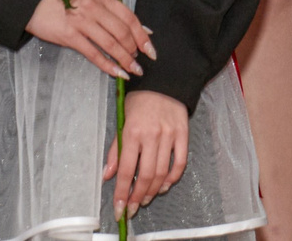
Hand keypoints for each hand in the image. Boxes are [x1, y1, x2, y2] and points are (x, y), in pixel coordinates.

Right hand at [26, 0, 151, 77]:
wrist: (35, 4)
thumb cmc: (67, 2)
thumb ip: (115, 12)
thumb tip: (143, 30)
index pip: (129, 17)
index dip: (142, 35)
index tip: (151, 48)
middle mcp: (95, 7)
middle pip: (122, 31)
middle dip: (135, 49)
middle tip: (140, 62)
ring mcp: (82, 21)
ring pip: (110, 43)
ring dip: (124, 59)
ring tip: (132, 70)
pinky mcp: (69, 35)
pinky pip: (92, 53)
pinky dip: (106, 64)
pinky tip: (116, 72)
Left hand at [100, 90, 187, 216]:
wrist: (164, 82)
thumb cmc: (138, 103)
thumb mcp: (121, 123)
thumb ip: (116, 151)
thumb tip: (108, 176)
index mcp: (133, 133)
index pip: (127, 170)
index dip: (122, 193)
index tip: (120, 208)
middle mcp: (152, 136)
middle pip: (146, 175)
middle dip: (138, 196)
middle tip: (133, 208)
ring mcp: (169, 135)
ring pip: (163, 171)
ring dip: (153, 190)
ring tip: (146, 199)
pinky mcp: (183, 133)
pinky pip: (181, 160)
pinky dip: (173, 177)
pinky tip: (165, 185)